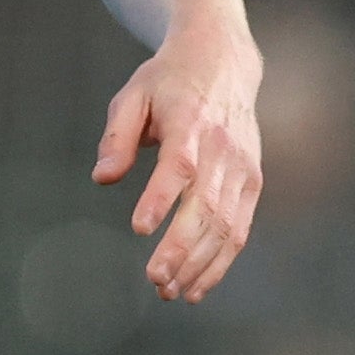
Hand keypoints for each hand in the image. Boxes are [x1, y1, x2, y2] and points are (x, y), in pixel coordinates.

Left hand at [94, 30, 263, 303]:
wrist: (223, 62)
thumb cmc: (167, 82)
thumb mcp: (132, 96)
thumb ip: (117, 137)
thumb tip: (102, 178)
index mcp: (190, 123)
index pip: (179, 166)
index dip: (161, 198)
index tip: (139, 228)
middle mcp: (222, 148)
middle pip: (206, 206)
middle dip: (181, 248)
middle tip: (154, 279)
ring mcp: (243, 167)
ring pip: (227, 225)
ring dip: (200, 264)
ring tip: (170, 292)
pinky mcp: (252, 182)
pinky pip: (240, 228)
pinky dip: (221, 261)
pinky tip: (196, 286)